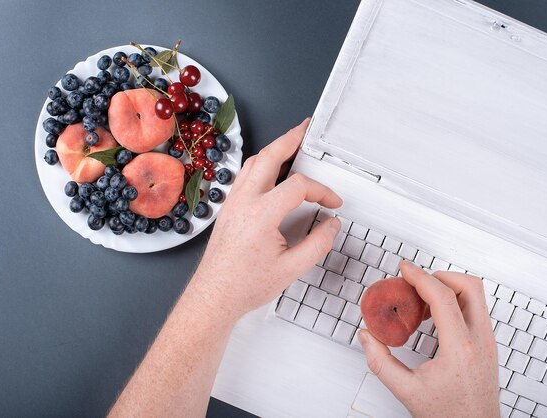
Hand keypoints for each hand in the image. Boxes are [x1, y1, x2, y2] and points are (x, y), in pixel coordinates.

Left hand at [189, 119, 342, 320]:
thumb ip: (317, 244)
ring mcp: (232, 203)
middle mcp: (244, 202)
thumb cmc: (244, 285)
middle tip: (307, 129)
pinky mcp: (228, 208)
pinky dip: (261, 164)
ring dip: (274, 149)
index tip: (332, 204)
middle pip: (269, 156)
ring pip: (253, 162)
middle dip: (291, 139)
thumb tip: (331, 225)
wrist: (213, 296)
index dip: (321, 191)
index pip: (298, 186)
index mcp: (261, 215)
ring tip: (291, 144)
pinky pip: (245, 175)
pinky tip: (270, 169)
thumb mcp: (291, 269)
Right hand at [358, 261, 498, 417]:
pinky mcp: (488, 346)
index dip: (421, 277)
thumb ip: (380, 362)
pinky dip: (455, 304)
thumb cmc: (450, 416)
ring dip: (448, 289)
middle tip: (416, 282)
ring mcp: (488, 342)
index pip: (443, 297)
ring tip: (422, 302)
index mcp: (460, 348)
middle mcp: (480, 341)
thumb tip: (367, 337)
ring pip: (475, 296)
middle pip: (469, 286)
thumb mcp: (406, 391)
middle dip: (440, 276)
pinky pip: (475, 311)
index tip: (405, 268)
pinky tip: (435, 318)